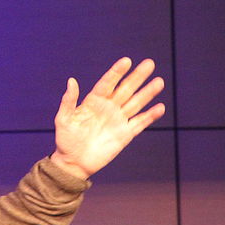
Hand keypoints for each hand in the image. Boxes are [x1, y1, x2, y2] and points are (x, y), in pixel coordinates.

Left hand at [50, 57, 164, 179]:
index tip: (126, 61)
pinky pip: (140, 123)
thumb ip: (69, 100)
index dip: (117, 72)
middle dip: (137, 76)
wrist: (74, 163)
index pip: (108, 83)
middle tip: (149, 63)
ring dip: (147, 92)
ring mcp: (118, 120)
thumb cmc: (66, 140)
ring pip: (136, 103)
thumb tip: (71, 80)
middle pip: (126, 89)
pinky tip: (160, 107)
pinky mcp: (125, 134)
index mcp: (93, 101)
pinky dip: (150, 116)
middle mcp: (108, 107)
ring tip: (159, 81)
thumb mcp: (63, 119)